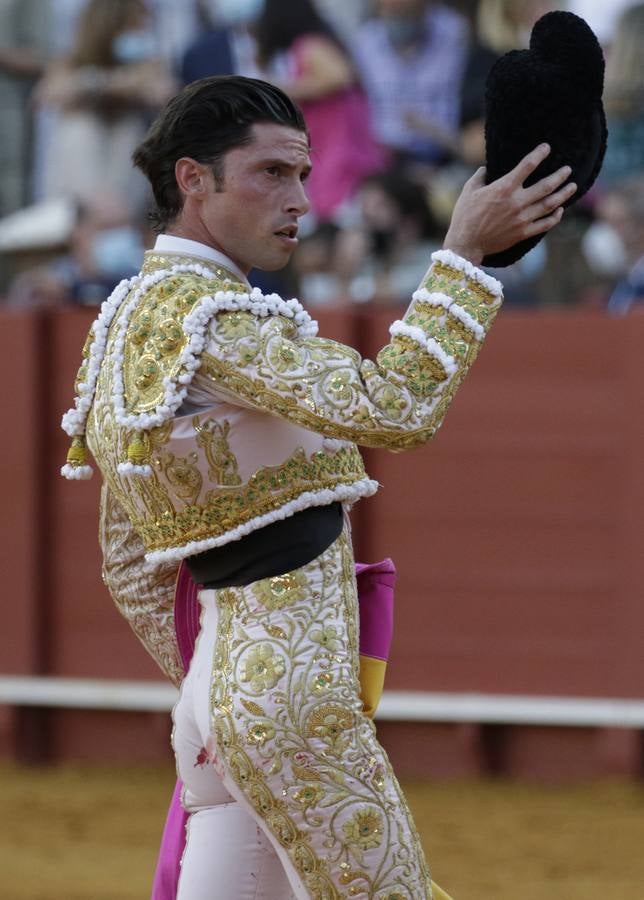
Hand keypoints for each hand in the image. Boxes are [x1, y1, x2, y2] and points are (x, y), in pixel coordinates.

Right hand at [443, 144, 576, 265]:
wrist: (466, 244)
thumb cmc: (464, 216)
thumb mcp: (468, 191)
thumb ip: (480, 176)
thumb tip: (486, 168)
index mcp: (504, 188)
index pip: (528, 166)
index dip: (539, 154)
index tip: (547, 148)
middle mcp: (517, 202)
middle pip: (546, 186)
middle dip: (560, 175)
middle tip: (568, 169)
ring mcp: (522, 219)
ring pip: (550, 204)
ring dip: (564, 194)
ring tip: (572, 186)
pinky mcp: (523, 233)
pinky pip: (545, 224)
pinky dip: (555, 217)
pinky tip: (560, 210)